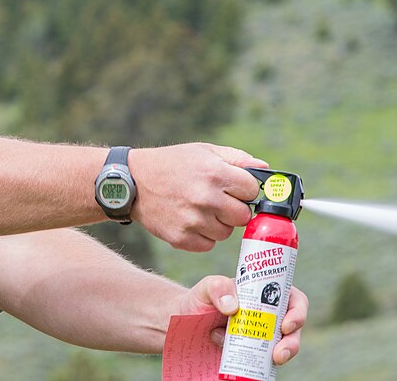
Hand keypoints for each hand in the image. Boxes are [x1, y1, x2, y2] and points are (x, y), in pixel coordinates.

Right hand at [129, 143, 266, 250]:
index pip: (252, 190)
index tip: (234, 188)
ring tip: (200, 209)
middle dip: (234, 209)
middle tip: (218, 200)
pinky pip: (208, 244)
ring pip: (226, 233)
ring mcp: (193, 220)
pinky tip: (189, 220)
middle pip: (243, 216)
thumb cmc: (172, 164)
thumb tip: (265, 168)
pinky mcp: (182, 238)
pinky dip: (203, 235)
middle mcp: (206, 198)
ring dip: (218, 223)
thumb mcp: (203, 151)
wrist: (132, 182)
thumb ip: (237, 159)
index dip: (244, 189)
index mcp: (215, 173)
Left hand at [180, 275, 306, 365]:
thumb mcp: (208, 286)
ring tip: (273, 361)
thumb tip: (233, 307)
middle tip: (280, 353)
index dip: (298, 312)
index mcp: (265, 293)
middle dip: (293, 342)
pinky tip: (247, 366)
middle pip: (293, 328)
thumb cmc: (200, 299)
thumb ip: (219, 287)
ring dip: (283, 355)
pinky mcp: (252, 353)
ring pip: (283, 346)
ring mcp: (262, 335)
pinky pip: (264, 361)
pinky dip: (261, 365)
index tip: (286, 325)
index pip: (294, 299)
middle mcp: (268, 315)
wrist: (184, 320)